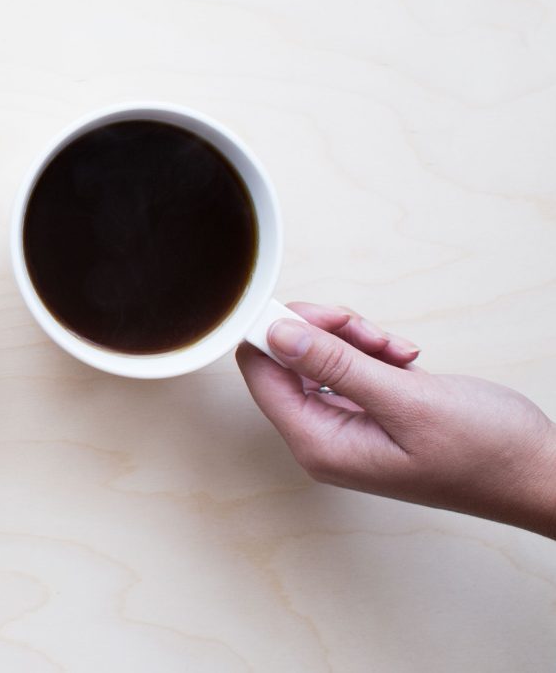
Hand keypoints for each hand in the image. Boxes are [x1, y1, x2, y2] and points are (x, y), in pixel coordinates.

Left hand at [236, 302, 555, 537]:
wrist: (539, 474)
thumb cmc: (485, 453)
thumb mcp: (406, 401)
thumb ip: (335, 366)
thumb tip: (276, 335)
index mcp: (318, 444)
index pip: (260, 373)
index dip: (276, 333)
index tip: (317, 314)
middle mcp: (323, 437)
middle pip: (286, 359)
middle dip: (325, 333)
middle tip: (371, 334)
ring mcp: (347, 425)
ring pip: (320, 357)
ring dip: (356, 340)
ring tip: (400, 352)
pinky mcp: (371, 412)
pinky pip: (350, 367)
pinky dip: (375, 353)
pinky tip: (406, 360)